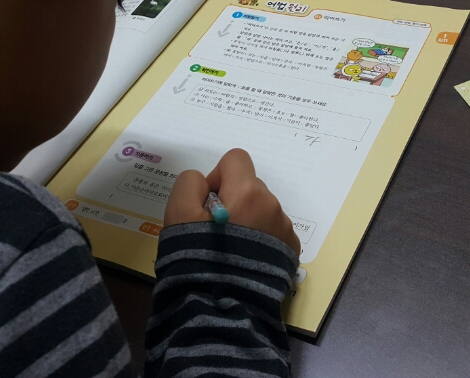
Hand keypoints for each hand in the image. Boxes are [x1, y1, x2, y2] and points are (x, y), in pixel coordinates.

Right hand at [164, 148, 300, 256]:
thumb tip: (206, 183)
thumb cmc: (199, 258)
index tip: (206, 204)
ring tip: (229, 251)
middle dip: (232, 201)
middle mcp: (273, 206)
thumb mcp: (178, 214)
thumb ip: (190, 184)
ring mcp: (285, 231)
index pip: (235, 159)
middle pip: (249, 186)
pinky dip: (259, 240)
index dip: (217, 176)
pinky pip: (272, 232)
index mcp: (248, 192)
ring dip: (246, 221)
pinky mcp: (290, 252)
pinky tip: (244, 262)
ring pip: (261, 211)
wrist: (223, 309)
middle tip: (214, 231)